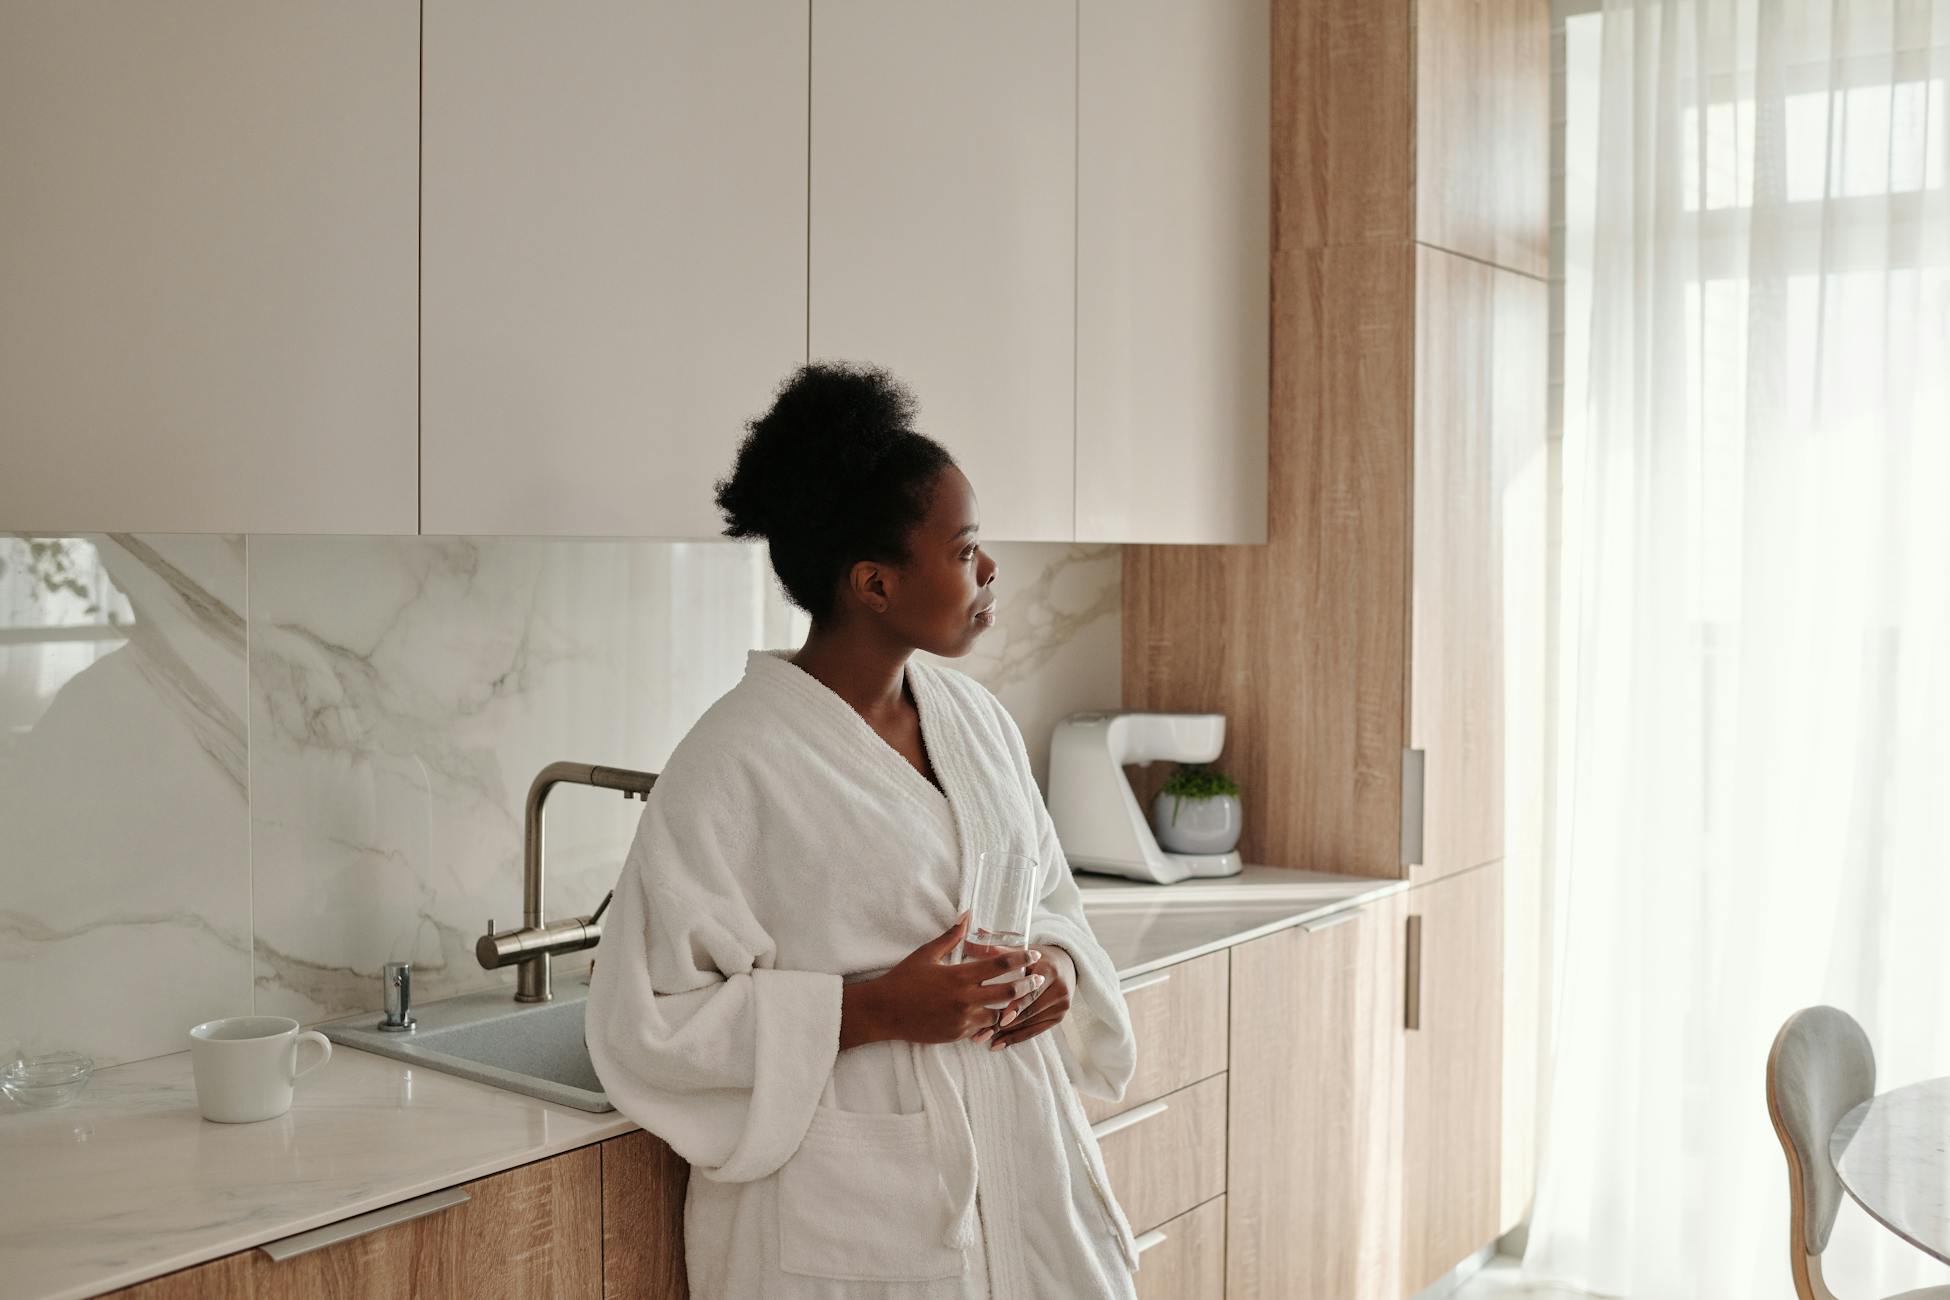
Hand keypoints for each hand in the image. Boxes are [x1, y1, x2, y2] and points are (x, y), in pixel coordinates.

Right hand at [850, 912, 1042, 1046]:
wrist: (884, 1012)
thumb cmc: (903, 979)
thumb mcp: (926, 954)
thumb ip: (951, 936)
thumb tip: (967, 915)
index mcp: (959, 976)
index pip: (999, 966)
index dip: (1020, 959)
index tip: (1034, 955)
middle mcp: (964, 999)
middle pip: (1008, 993)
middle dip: (1028, 986)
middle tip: (1039, 980)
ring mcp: (962, 1020)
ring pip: (998, 1015)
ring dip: (1009, 1007)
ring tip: (1021, 999)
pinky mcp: (956, 1035)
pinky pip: (981, 1028)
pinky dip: (989, 1021)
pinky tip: (995, 1014)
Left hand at [973, 944, 1073, 1051]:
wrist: (1065, 964)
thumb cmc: (1037, 957)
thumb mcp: (1023, 950)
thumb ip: (1001, 951)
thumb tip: (971, 945)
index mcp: (1050, 970)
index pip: (1032, 991)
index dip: (1017, 1005)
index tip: (1001, 1018)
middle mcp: (1060, 989)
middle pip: (1029, 1010)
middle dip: (1004, 1023)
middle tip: (981, 1033)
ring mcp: (1061, 1005)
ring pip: (1030, 1023)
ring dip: (1006, 1033)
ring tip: (983, 1038)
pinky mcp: (1059, 1017)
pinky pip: (1035, 1030)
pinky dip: (1016, 1037)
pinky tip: (998, 1044)